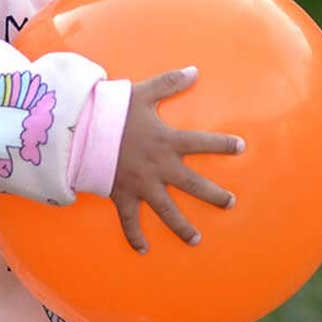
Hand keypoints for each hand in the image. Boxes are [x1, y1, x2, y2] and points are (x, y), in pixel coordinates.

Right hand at [110, 66, 243, 251]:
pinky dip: (135, 237)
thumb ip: (169, 83)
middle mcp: (159, 167)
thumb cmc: (111, 110)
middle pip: (193, 185)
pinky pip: (129, 221)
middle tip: (230, 203)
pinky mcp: (122, 196)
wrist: (80, 132)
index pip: (202, 142)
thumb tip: (194, 70)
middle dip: (214, 195)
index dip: (223, 144)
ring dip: (182, 227)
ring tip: (196, 240)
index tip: (241, 147)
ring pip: (167, 210)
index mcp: (167, 141)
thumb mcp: (142, 93)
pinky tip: (144, 251)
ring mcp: (141, 185)